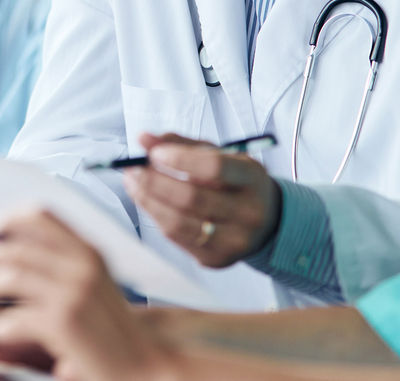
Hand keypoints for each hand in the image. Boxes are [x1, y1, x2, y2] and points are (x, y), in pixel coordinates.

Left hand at [0, 210, 173, 380]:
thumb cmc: (116, 328)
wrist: (145, 363)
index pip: (42, 216)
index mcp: (88, 250)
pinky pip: (17, 316)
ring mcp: (73, 293)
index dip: (9, 219)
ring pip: (12, 274)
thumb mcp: (95, 284)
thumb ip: (65, 263)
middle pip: (18, 245)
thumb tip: (19, 250)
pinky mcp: (64, 324)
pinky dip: (3, 323)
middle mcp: (81, 265)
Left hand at [123, 133, 281, 267]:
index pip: (214, 168)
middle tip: (133, 169)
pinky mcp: (216, 259)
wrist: (266, 220)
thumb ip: (182, 145)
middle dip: (154, 182)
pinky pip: (176, 237)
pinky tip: (147, 201)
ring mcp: (234, 240)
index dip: (180, 159)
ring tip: (133, 183)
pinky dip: (156, 216)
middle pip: (191, 198)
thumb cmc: (236, 181)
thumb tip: (144, 139)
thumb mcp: (220, 154)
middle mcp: (248, 212)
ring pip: (178, 222)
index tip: (154, 152)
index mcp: (252, 178)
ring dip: (148, 200)